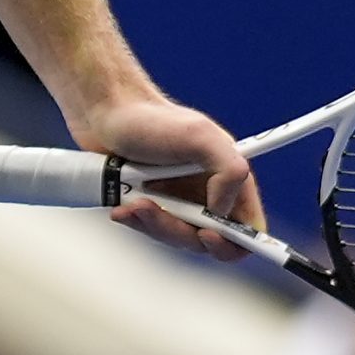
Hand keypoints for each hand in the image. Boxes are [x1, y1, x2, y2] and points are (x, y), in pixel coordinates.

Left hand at [80, 94, 265, 260]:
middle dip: (181, 231)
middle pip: (209, 240)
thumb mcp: (198, 135)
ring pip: (177, 238)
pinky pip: (150, 229)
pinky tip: (123, 206)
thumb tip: (222, 210)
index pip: (249, 227)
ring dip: (153, 224)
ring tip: (134, 201)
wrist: (104, 112)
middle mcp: (207, 192)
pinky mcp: (152, 206)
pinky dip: (136, 221)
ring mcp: (179, 202)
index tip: (209, 236)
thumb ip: (229, 170)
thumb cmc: (149, 117)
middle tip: (156, 208)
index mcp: (228, 177)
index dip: (237, 242)